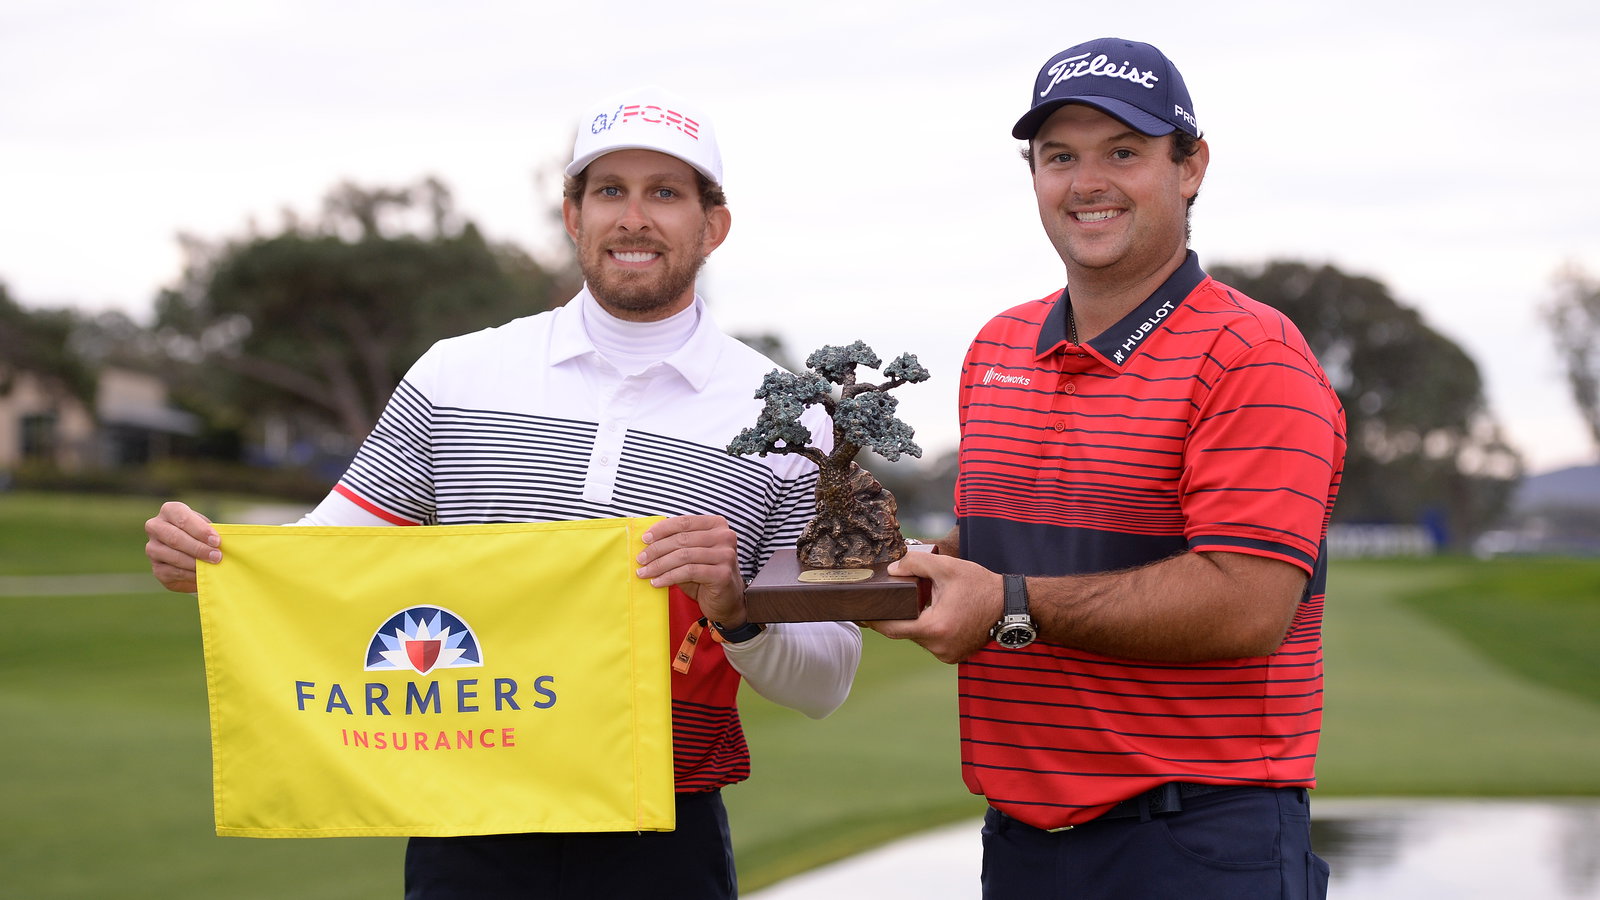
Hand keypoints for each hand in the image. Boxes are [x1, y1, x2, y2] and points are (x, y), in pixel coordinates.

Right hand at [143, 501, 220, 593]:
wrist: (193, 554)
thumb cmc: (203, 535)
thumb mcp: (207, 528)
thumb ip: (211, 533)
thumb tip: (223, 542)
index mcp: (170, 511)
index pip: (183, 518)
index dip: (200, 530)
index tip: (216, 541)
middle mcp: (155, 527)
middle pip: (175, 538)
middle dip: (198, 548)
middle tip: (217, 556)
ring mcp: (152, 548)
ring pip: (173, 556)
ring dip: (195, 563)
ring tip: (211, 566)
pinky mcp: (157, 569)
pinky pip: (172, 572)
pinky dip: (189, 575)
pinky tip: (202, 575)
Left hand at [635, 515, 745, 624]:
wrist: (727, 600)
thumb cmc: (706, 575)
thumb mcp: (691, 554)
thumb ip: (676, 544)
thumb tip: (647, 540)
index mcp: (717, 525)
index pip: (684, 521)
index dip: (662, 529)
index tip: (644, 539)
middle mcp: (725, 536)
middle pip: (682, 539)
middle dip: (657, 550)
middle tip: (641, 559)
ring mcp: (726, 555)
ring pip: (683, 556)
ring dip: (659, 565)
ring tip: (644, 573)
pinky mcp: (722, 574)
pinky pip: (688, 572)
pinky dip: (669, 577)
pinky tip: (657, 582)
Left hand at [866, 551, 1003, 663]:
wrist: (1011, 606)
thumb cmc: (981, 586)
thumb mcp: (947, 567)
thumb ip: (916, 564)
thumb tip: (891, 571)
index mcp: (935, 627)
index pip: (893, 628)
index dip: (875, 620)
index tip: (861, 613)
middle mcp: (939, 647)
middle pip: (905, 633)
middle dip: (896, 617)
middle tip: (884, 603)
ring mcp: (947, 655)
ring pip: (918, 638)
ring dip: (914, 623)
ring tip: (914, 604)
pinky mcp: (954, 657)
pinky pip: (931, 643)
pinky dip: (928, 630)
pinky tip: (931, 615)